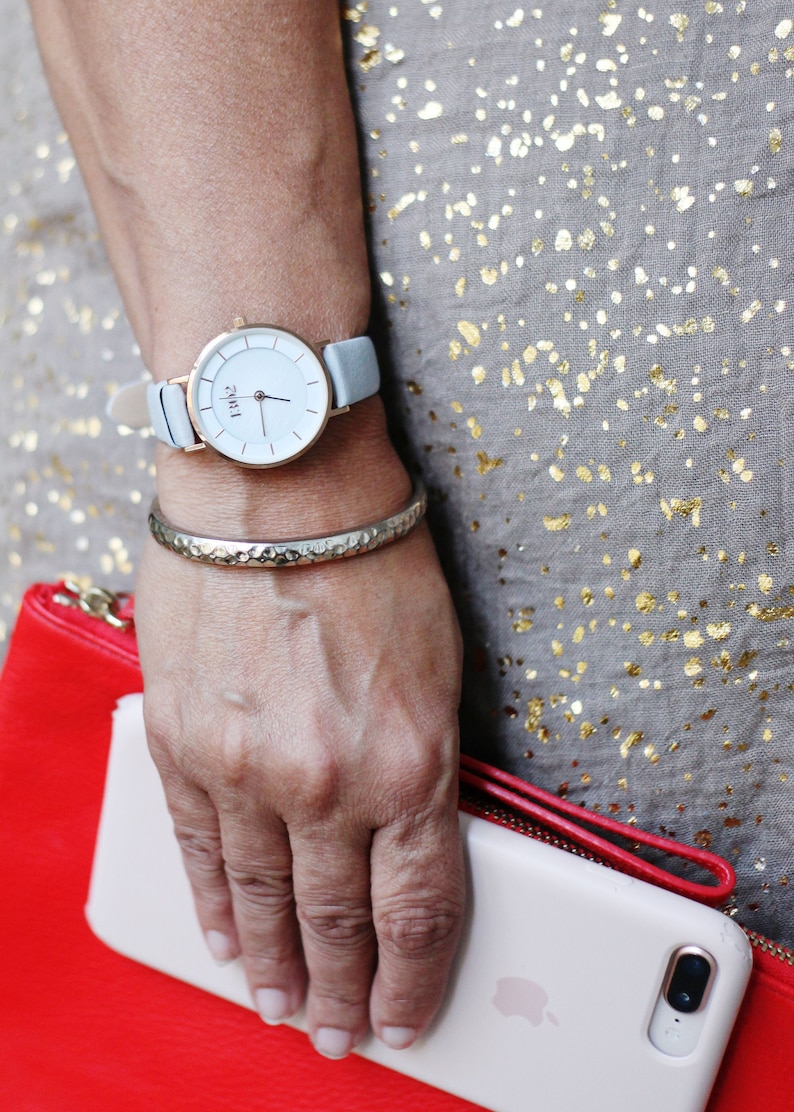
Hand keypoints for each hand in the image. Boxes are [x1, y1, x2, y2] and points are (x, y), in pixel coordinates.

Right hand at [135, 522, 464, 1058]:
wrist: (280, 486)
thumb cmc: (373, 557)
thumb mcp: (440, 670)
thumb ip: (424, 766)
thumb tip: (410, 837)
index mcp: (409, 765)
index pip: (418, 909)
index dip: (412, 978)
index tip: (403, 1015)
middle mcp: (325, 784)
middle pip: (337, 921)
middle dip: (340, 992)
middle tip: (335, 1033)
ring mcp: (245, 769)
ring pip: (263, 899)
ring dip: (274, 964)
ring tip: (281, 1008)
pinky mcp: (185, 744)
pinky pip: (198, 849)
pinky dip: (212, 904)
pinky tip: (225, 940)